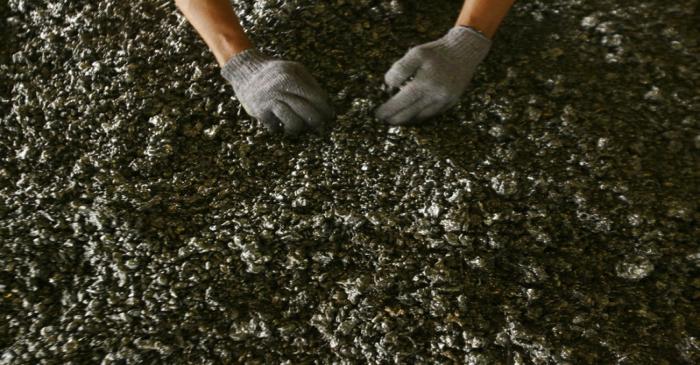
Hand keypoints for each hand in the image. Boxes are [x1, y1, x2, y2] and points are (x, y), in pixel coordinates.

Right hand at [221, 50, 334, 135]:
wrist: (244, 70)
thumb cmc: (275, 72)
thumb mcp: (294, 69)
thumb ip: (310, 83)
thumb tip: (326, 103)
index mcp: (292, 78)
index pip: (315, 98)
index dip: (324, 109)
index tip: (329, 115)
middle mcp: (281, 90)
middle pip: (306, 112)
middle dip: (315, 122)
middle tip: (318, 126)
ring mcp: (269, 102)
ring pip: (293, 123)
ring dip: (298, 128)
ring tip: (296, 127)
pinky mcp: (259, 112)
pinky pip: (275, 127)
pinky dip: (279, 128)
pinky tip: (278, 123)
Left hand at [376, 27, 491, 125]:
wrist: (465, 51)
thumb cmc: (437, 51)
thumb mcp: (415, 53)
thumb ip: (400, 69)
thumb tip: (388, 85)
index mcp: (424, 83)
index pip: (400, 103)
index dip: (387, 110)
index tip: (378, 114)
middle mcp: (435, 95)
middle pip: (409, 114)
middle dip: (394, 118)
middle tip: (383, 119)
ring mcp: (444, 101)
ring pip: (420, 117)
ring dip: (405, 120)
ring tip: (394, 119)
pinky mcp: (451, 103)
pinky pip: (431, 115)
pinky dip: (419, 117)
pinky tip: (411, 115)